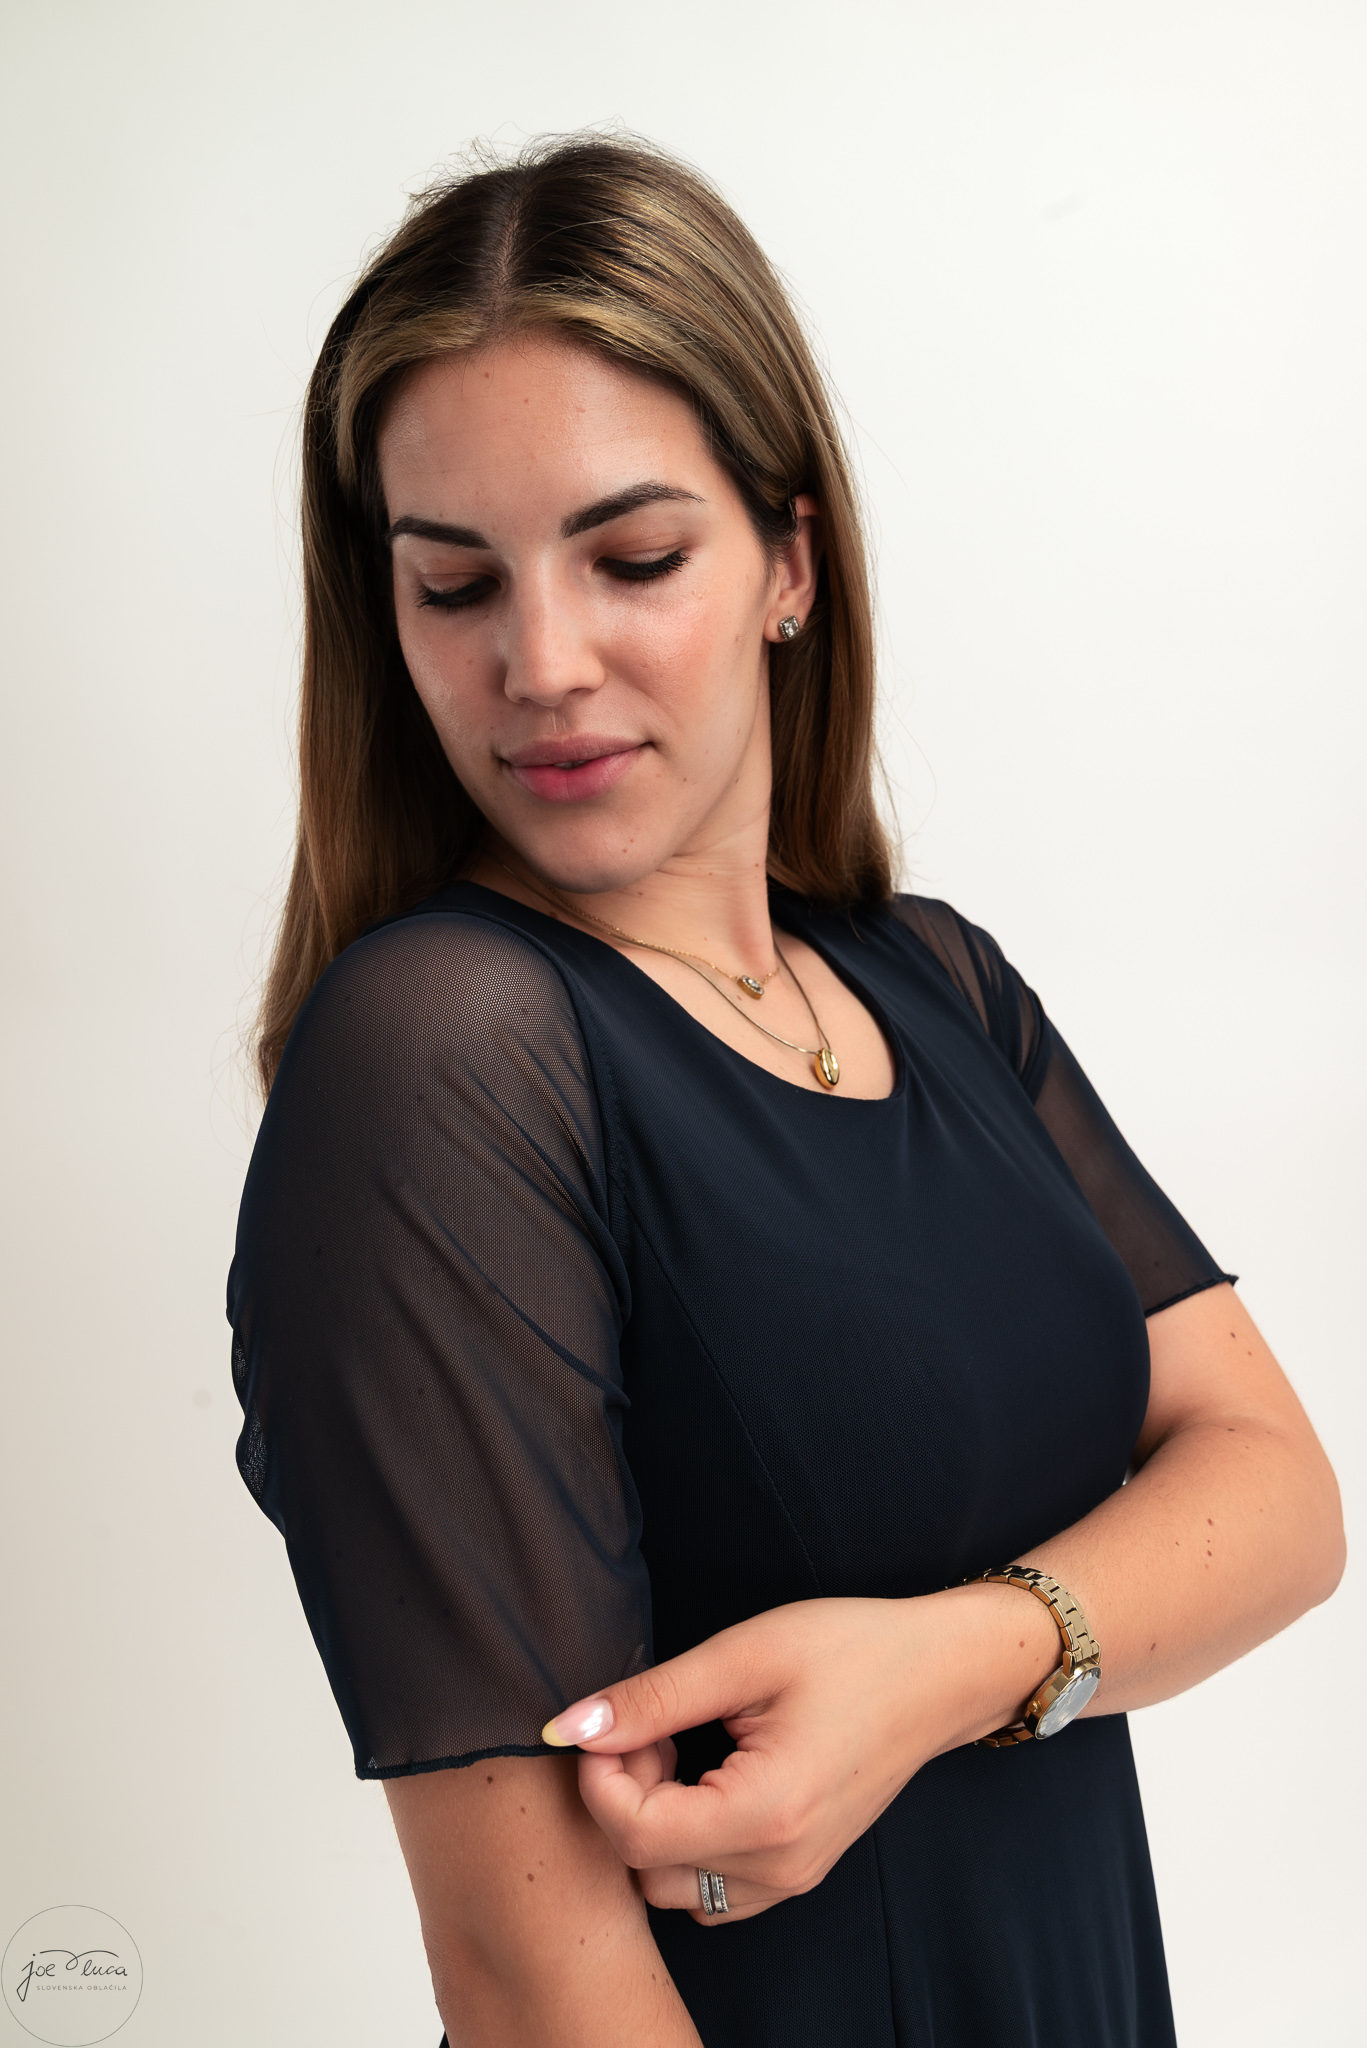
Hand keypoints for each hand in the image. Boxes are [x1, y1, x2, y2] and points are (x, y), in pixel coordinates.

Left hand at [544, 1589, 1057, 1923]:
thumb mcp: (744, 1656)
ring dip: (652, 1824)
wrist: (941, 1674)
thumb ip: (652, 1698)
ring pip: (672, 1888)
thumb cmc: (853, 1650)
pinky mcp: (798, 1871)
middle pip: (644, 1870)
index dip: (599, 1779)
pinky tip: (704, 1775)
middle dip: (622, 1798)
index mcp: (766, 1813)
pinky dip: (687, 1841)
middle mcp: (780, 1865)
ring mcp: (793, 1877)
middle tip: (646, 1726)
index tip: (610, 1723)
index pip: (634, 1836)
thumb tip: (570, 1727)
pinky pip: (711, 1888)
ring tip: (677, 1748)